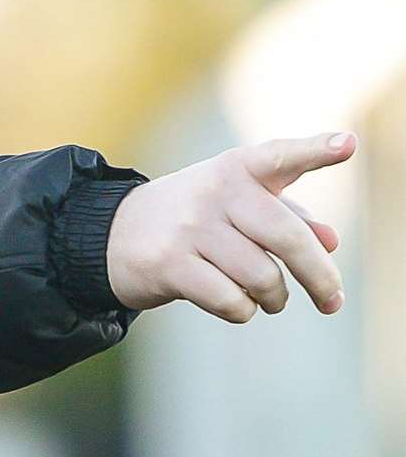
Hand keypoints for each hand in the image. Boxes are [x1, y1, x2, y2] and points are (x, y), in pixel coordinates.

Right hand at [107, 131, 356, 321]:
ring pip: (262, 278)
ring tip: (269, 299)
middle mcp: (212, 192)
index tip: (346, 144)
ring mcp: (188, 228)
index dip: (314, 150)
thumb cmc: (192, 219)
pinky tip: (235, 304)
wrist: (111, 234)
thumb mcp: (236, 206)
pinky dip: (242, 311)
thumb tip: (331, 241)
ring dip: (274, 299)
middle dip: (320, 278)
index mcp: (234, 170)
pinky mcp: (169, 264)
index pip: (278, 157)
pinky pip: (231, 302)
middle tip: (332, 301)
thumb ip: (287, 217)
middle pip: (287, 238)